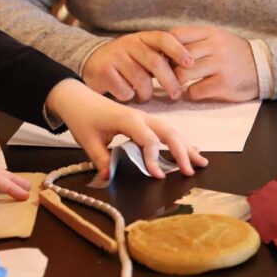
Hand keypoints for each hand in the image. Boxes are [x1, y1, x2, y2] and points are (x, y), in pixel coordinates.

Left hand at [45, 79, 208, 178]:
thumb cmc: (82, 117)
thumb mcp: (87, 141)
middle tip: (191, 171)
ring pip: (172, 131)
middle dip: (182, 152)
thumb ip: (101, 159)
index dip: (155, 158)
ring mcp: (145, 118)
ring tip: (201, 163)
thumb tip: (110, 179)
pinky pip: (166, 131)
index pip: (148, 140)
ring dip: (187, 146)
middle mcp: (141, 117)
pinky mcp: (144, 122)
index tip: (157, 176)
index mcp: (128, 119)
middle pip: (168, 132)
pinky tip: (191, 150)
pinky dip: (180, 141)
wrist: (76, 97)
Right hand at [82, 31, 194, 101]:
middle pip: (156, 62)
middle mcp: (129, 44)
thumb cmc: (126, 62)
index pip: (164, 38)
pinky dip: (129, 97)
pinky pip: (125, 91)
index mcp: (142, 38)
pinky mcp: (103, 72)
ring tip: (144, 95)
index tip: (190, 64)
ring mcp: (115, 57)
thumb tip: (189, 69)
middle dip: (170, 81)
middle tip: (177, 94)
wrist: (91, 62)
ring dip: (147, 93)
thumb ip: (162, 58)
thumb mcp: (143, 53)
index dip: (179, 50)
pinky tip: (126, 94)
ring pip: (141, 81)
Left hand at [171, 26, 258, 101]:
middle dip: (168, 68)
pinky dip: (190, 93)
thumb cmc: (234, 55)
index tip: (164, 57)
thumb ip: (196, 41)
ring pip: (184, 73)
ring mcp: (220, 65)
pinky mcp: (224, 84)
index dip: (166, 47)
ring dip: (177, 82)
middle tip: (165, 76)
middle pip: (178, 56)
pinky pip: (196, 90)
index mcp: (211, 33)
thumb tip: (166, 51)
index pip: (178, 34)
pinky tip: (194, 92)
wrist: (263, 68)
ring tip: (177, 86)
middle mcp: (216, 47)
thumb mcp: (218, 39)